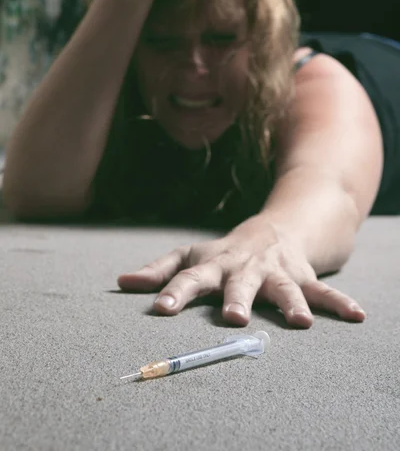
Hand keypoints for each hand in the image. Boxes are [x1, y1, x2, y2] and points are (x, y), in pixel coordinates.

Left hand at [117, 218, 365, 326]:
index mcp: (214, 265)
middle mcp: (244, 268)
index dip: (174, 291)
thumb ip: (159, 270)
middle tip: (233, 317)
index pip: (190, 277)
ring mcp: (275, 273)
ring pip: (284, 288)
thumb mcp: (191, 254)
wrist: (275, 230)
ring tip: (300, 323)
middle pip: (239, 283)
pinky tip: (358, 316)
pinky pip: (322, 292)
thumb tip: (121, 282)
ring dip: (291, 303)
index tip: (159, 308)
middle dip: (236, 298)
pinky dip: (339, 304)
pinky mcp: (302, 278)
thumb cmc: (225, 251)